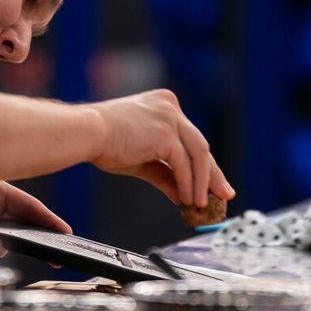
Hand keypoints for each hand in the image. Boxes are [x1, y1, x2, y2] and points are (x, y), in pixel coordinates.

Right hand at [89, 89, 234, 206]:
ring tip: (201, 204)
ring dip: (201, 183)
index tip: (214, 182)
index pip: (190, 139)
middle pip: (199, 145)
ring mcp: (169, 117)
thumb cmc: (104, 143)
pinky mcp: (166, 133)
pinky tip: (187, 199)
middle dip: (212, 174)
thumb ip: (165, 174)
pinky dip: (188, 183)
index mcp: (163, 105)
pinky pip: (184, 164)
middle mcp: (170, 106)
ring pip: (198, 154)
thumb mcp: (141, 160)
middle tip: (224, 194)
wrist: (86, 134)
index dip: (204, 163)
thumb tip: (183, 195)